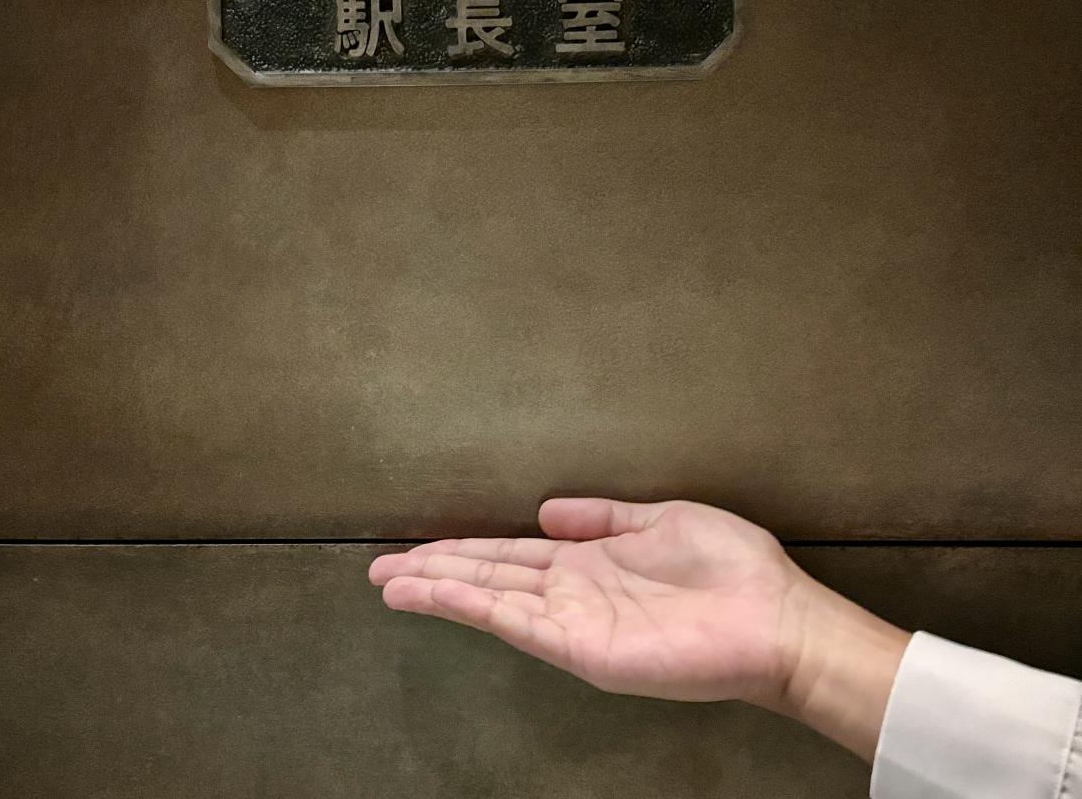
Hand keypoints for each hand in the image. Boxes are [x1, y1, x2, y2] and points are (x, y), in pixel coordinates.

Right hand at [369, 498, 907, 760]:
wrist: (778, 618)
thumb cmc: (733, 569)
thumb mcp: (660, 518)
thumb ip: (602, 515)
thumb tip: (547, 509)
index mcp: (588, 563)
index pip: (509, 555)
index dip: (462, 550)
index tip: (418, 547)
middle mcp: (572, 595)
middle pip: (488, 577)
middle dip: (433, 571)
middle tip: (379, 570)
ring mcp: (574, 623)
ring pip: (490, 601)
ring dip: (438, 590)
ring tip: (389, 583)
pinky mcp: (584, 648)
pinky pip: (517, 622)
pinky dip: (473, 607)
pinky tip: (436, 594)